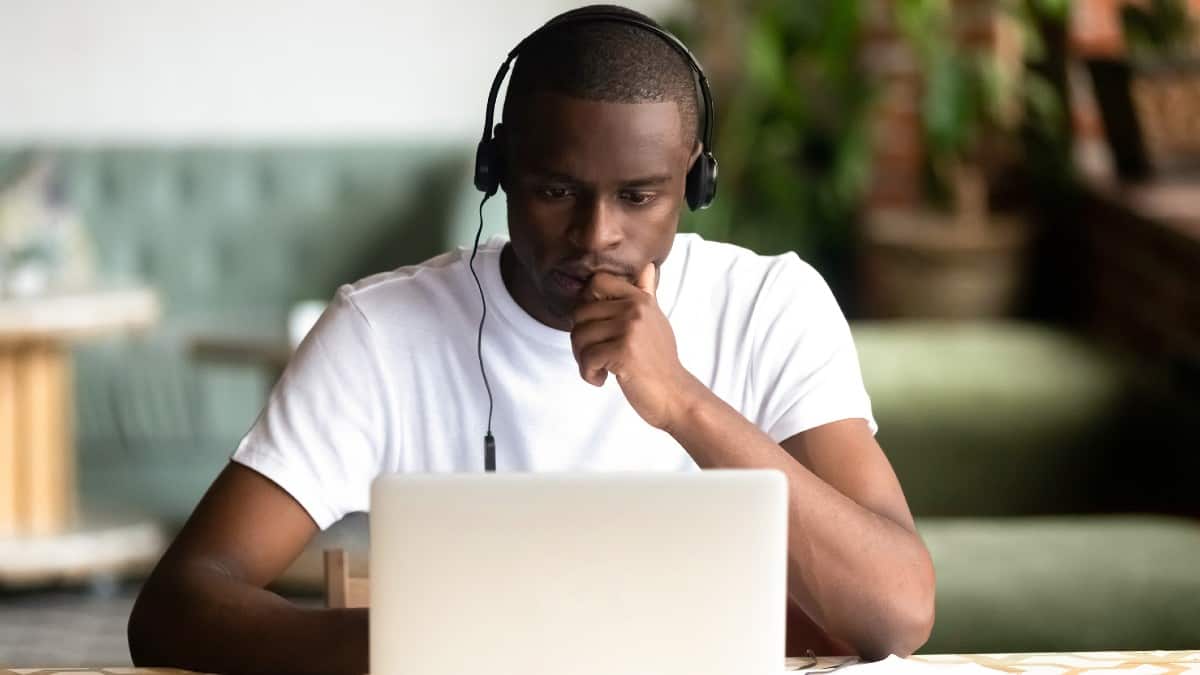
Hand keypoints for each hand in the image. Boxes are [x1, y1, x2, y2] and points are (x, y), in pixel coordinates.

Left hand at [569, 263, 705, 430]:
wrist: (674, 394)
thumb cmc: (660, 360)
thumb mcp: (656, 320)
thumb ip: (647, 293)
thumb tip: (647, 267)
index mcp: (640, 299)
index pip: (597, 282)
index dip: (586, 303)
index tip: (595, 325)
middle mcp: (635, 309)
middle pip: (580, 313)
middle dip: (579, 339)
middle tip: (593, 356)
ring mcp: (630, 330)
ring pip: (579, 336)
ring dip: (582, 359)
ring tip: (599, 368)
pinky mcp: (624, 352)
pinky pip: (587, 357)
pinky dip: (588, 373)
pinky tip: (602, 379)